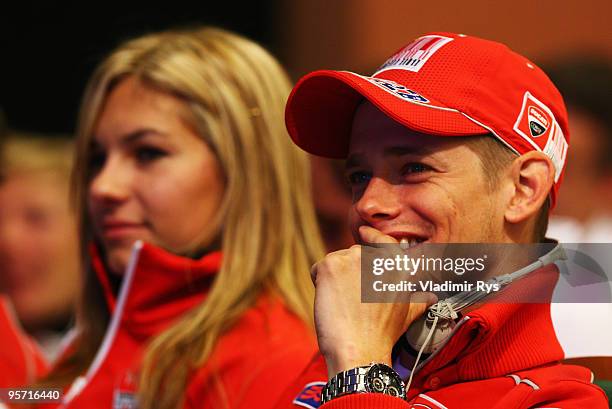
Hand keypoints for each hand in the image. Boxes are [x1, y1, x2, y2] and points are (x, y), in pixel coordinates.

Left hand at [311, 225, 435, 377]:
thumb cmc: (382, 334)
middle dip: (349, 272)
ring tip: (343, 304)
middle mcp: (374, 256)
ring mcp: (351, 258)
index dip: (372, 236)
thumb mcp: (407, 314)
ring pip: (336, 262)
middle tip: (352, 299)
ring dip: (334, 279)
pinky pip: (318, 269)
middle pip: (354, 254)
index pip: (383, 240)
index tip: (363, 233)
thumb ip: (418, 300)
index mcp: (396, 265)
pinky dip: (319, 283)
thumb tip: (430, 297)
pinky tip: (330, 301)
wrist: (359, 348)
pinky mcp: (330, 265)